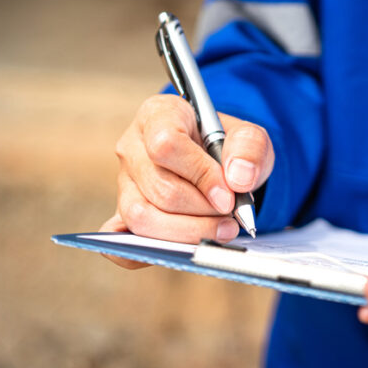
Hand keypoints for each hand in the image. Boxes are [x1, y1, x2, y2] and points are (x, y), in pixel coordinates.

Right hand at [100, 94, 273, 268]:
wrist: (219, 163)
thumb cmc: (228, 147)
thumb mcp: (249, 137)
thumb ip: (249, 148)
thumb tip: (238, 180)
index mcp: (158, 114)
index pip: (166, 145)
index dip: (200, 175)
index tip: (228, 195)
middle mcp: (132, 148)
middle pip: (159, 189)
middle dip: (202, 210)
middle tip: (232, 216)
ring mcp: (123, 184)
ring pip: (141, 218)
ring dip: (186, 233)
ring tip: (221, 231)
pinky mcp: (121, 215)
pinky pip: (117, 242)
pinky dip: (145, 253)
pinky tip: (181, 250)